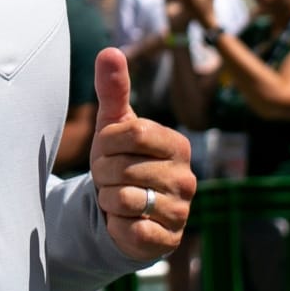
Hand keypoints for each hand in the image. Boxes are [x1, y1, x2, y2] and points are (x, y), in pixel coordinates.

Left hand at [89, 48, 195, 259]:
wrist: (119, 211)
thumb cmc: (119, 160)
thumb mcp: (112, 124)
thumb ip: (113, 89)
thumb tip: (109, 50)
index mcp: (177, 144)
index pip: (132, 133)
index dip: (107, 142)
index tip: (108, 150)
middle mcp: (186, 177)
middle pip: (123, 166)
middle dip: (102, 173)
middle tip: (110, 178)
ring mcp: (181, 211)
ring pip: (123, 198)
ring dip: (108, 198)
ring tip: (117, 197)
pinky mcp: (167, 240)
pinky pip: (129, 227)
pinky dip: (116, 223)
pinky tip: (125, 221)